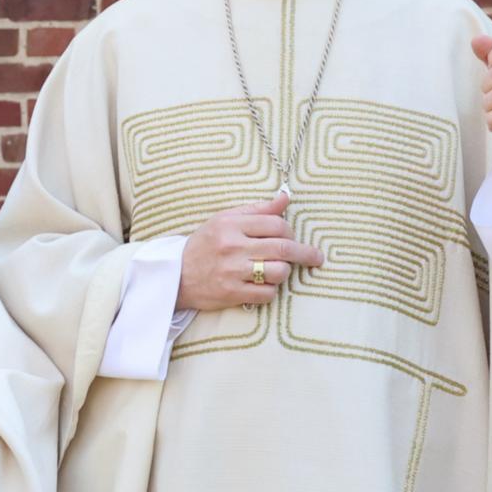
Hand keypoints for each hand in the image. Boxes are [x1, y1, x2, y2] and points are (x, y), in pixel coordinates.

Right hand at [177, 194, 324, 311]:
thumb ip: (257, 210)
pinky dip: (271, 290)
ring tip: (277, 270)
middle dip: (305, 253)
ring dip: (284, 272)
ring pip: (279, 272)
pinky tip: (263, 285)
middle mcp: (232, 247)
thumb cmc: (204, 245)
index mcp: (231, 224)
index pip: (276, 224)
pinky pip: (267, 293)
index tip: (294, 238)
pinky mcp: (232, 293)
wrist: (175, 276)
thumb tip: (285, 197)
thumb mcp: (225, 220)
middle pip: (283, 248)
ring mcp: (232, 272)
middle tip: (316, 257)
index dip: (291, 231)